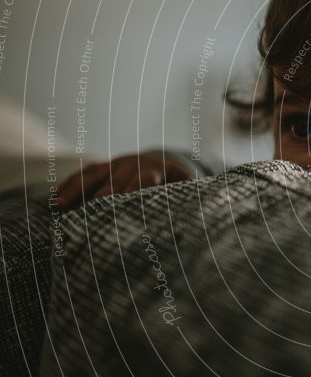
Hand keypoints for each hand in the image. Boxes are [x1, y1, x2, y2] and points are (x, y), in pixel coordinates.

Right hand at [57, 153, 192, 209]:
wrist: (163, 162)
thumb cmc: (174, 184)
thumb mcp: (185, 187)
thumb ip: (185, 198)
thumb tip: (190, 214)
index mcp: (153, 170)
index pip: (141, 181)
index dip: (130, 193)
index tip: (120, 207)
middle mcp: (130, 165)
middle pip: (113, 180)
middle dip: (101, 196)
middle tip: (87, 214)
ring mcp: (113, 164)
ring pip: (92, 175)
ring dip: (75, 189)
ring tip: (58, 205)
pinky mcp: (101, 168)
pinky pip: (82, 175)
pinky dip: (68, 186)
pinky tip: (54, 200)